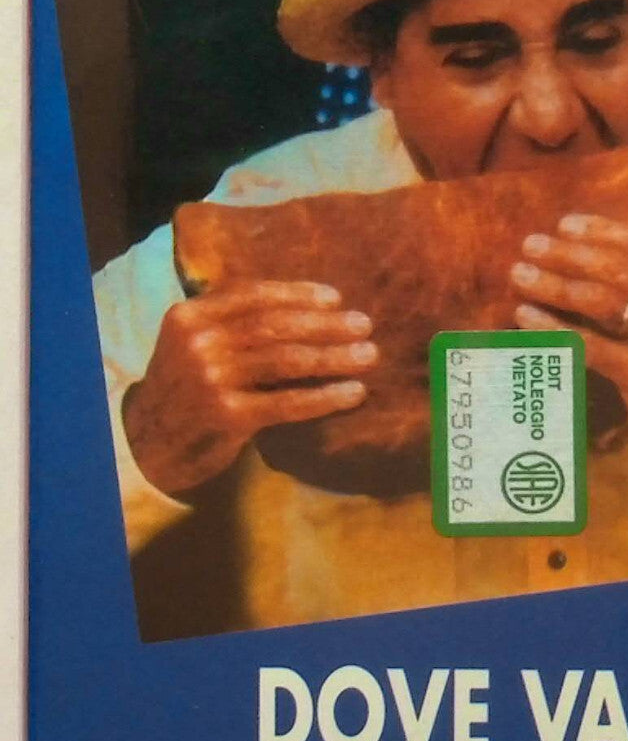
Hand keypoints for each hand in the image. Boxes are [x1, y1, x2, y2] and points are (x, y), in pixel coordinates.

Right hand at [122, 281, 376, 496]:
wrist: (146, 445)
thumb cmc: (183, 389)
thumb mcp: (192, 343)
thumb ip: (230, 322)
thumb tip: (305, 306)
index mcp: (190, 315)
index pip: (252, 294)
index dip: (298, 294)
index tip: (335, 298)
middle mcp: (198, 342)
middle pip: (275, 325)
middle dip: (326, 324)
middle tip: (364, 325)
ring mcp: (211, 379)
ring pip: (287, 360)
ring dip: (334, 356)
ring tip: (368, 355)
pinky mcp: (226, 416)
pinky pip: (287, 402)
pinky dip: (325, 396)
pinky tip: (352, 393)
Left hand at [510, 216, 627, 499]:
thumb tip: (601, 248)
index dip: (602, 230)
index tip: (565, 225)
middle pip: (617, 268)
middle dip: (568, 253)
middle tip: (531, 245)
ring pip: (598, 300)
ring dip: (552, 284)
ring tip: (521, 274)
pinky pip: (587, 343)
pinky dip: (551, 326)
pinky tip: (526, 315)